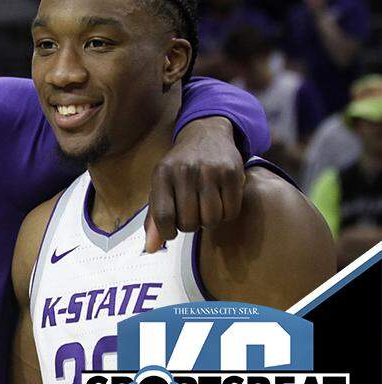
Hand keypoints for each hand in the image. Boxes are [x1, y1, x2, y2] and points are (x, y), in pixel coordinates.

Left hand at [145, 117, 244, 252]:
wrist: (207, 135)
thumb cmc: (180, 168)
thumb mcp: (161, 186)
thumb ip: (154, 218)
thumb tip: (151, 249)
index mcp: (162, 175)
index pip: (163, 217)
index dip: (167, 232)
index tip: (172, 231)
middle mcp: (185, 171)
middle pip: (189, 222)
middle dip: (190, 226)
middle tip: (192, 213)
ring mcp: (210, 171)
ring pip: (211, 219)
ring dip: (209, 221)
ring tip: (205, 208)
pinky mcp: (232, 173)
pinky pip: (231, 211)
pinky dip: (227, 214)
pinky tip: (221, 202)